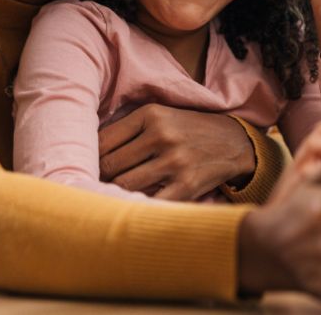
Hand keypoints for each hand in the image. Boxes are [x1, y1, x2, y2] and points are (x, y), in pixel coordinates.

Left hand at [97, 104, 254, 199]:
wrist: (233, 142)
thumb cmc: (187, 130)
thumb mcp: (160, 116)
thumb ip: (127, 130)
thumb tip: (86, 153)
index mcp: (150, 114)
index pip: (102, 141)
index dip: (89, 159)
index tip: (87, 168)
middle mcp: (161, 135)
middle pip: (110, 165)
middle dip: (99, 178)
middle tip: (95, 186)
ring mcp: (174, 161)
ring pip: (124, 185)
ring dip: (114, 194)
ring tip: (110, 197)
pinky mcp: (186, 185)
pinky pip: (149, 202)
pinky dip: (137, 206)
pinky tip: (134, 206)